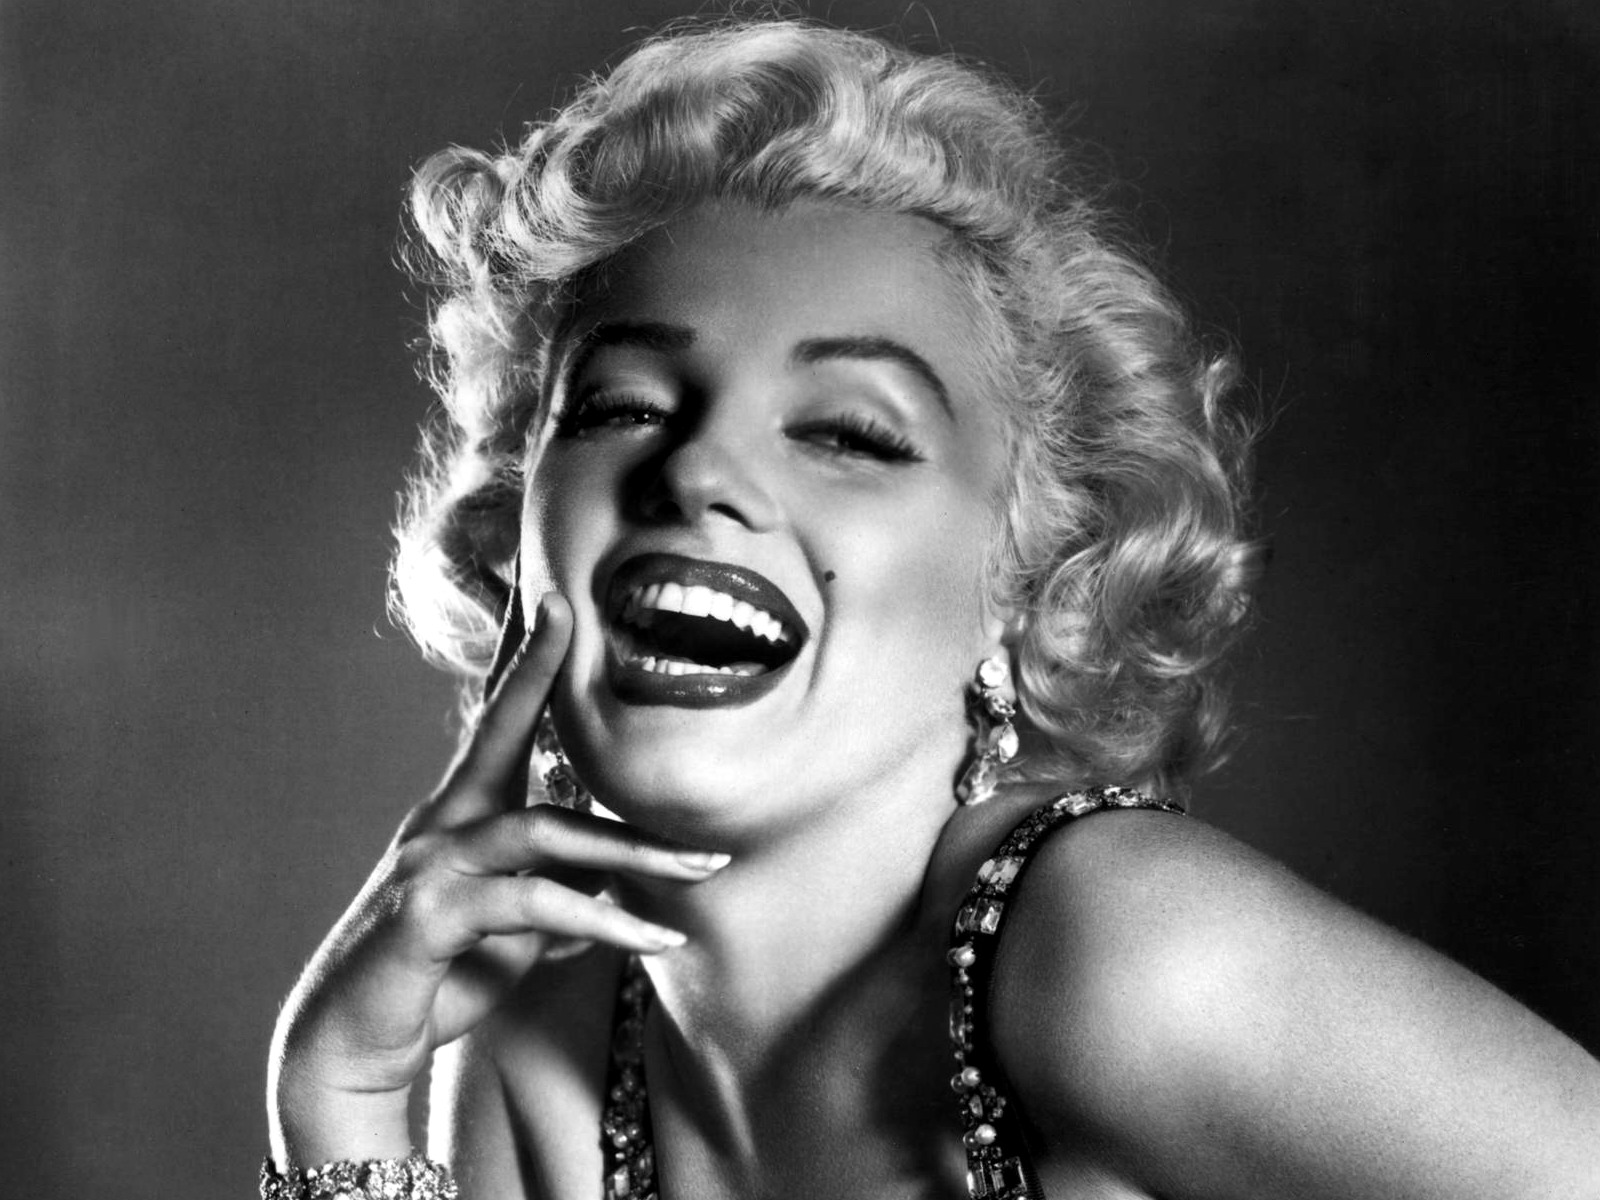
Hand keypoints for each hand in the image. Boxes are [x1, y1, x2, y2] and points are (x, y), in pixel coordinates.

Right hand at [267, 592, 727, 1165]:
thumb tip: (613, 887)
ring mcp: (431, 864)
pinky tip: (658, 937)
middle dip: (538, 666)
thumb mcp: (512, 932)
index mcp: (461, 814)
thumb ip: (557, 896)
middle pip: (498, 729)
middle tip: (572, 605)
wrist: (350, 1049)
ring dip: (635, 850)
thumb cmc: (434, 979)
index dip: (524, 657)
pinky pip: (534, 905)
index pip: (497, 719)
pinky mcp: (429, 916)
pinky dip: (604, 919)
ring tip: (706, 866)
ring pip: (544, 829)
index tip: (550, 595)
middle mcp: (442, 822)